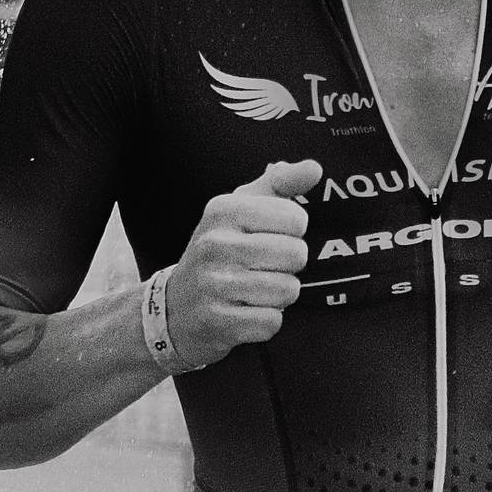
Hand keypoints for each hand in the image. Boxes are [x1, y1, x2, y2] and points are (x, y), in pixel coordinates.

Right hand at [166, 159, 322, 367]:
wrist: (176, 306)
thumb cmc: (220, 249)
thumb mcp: (243, 206)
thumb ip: (282, 182)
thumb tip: (314, 168)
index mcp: (223, 209)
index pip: (295, 217)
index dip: (293, 231)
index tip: (272, 235)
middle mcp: (215, 243)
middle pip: (295, 255)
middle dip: (290, 265)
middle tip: (267, 266)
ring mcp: (212, 284)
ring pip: (287, 290)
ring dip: (280, 295)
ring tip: (257, 288)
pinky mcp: (215, 322)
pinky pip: (271, 323)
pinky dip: (267, 321)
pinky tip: (246, 311)